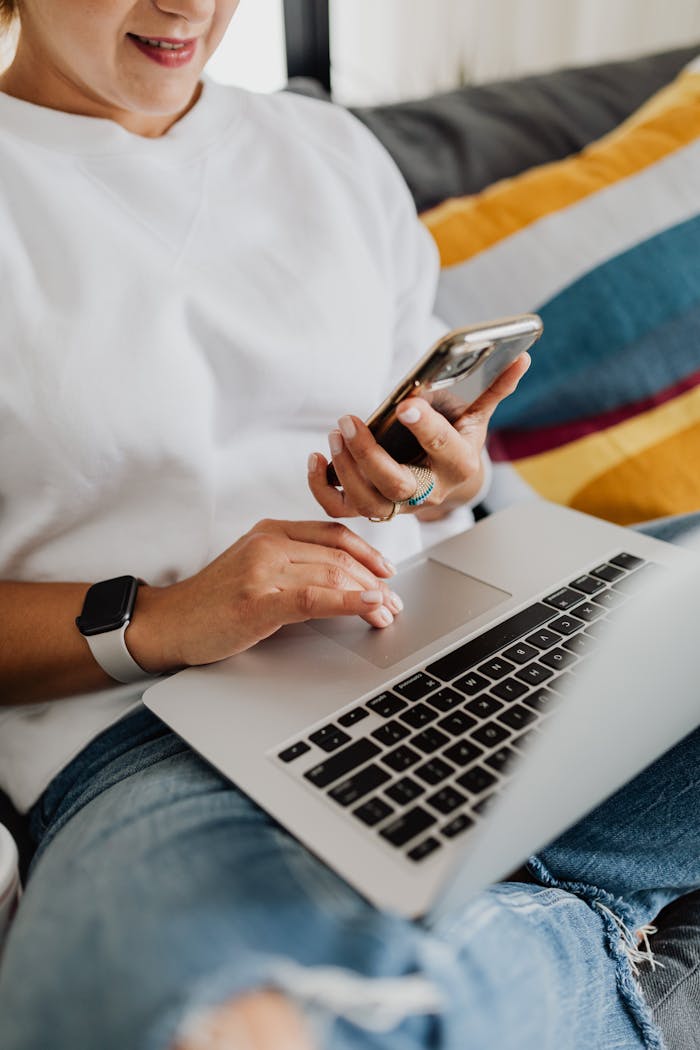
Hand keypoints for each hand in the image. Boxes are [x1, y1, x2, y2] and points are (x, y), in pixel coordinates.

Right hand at [126, 520, 401, 672]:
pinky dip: (349, 601)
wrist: (168, 623)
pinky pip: (315, 597)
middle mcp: (269, 543)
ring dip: (369, 596)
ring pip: (332, 574)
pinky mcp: (258, 601)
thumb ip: (292, 563)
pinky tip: (369, 606)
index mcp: (270, 531)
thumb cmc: (212, 602)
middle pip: (338, 556)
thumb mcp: (254, 567)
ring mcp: (262, 570)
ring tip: (386, 614)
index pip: (333, 534)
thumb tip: (344, 578)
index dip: (368, 553)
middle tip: (394, 603)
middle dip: (375, 580)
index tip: (387, 572)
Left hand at [308, 353, 529, 521]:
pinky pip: (341, 508)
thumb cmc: (457, 440)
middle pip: (398, 485)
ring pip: (368, 501)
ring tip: (336, 433)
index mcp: (458, 464)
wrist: (446, 480)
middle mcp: (429, 492)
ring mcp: (399, 505)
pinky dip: (322, 488)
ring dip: (346, 468)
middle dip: (370, 455)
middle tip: (348, 421)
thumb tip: (519, 357)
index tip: (407, 404)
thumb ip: (494, 388)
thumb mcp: (477, 415)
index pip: (444, 450)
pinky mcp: (372, 507)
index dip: (426, 428)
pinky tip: (318, 459)